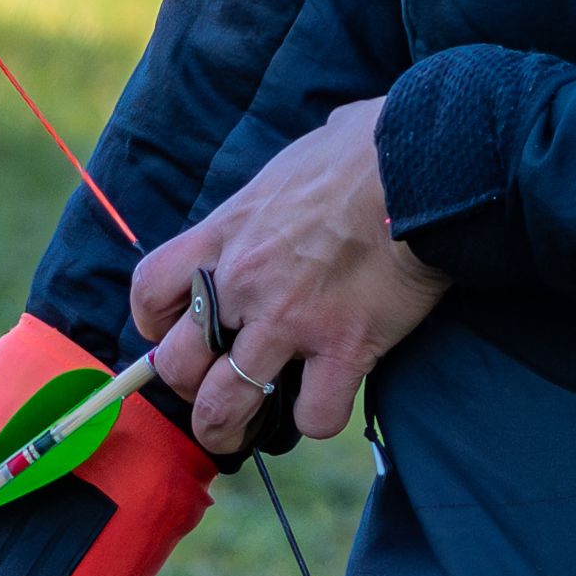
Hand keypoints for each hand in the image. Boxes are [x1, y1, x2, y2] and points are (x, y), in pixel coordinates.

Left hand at [127, 99, 442, 458]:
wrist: (424, 163)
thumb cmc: (370, 146)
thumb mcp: (300, 156)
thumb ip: (288, 179)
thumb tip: (327, 143)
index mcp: (227, 232)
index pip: (150, 289)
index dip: (154, 324)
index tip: (175, 332)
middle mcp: (245, 282)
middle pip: (177, 363)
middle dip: (190, 386)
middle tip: (215, 387)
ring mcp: (291, 320)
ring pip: (226, 405)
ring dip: (230, 427)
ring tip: (243, 433)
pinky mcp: (345, 347)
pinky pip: (313, 415)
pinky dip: (317, 419)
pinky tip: (328, 401)